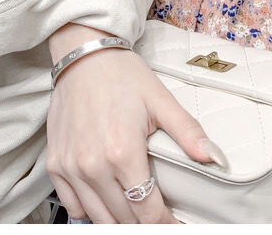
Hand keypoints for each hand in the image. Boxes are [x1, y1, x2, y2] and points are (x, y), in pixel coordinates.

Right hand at [46, 46, 226, 223]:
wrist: (84, 54)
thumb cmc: (123, 75)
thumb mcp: (161, 100)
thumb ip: (188, 133)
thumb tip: (216, 158)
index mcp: (122, 152)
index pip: (146, 210)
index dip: (164, 223)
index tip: (175, 224)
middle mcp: (93, 166)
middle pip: (123, 218)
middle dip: (145, 223)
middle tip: (160, 217)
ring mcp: (70, 168)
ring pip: (97, 218)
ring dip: (119, 221)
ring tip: (137, 214)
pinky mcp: (55, 165)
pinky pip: (72, 206)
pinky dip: (90, 212)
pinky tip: (107, 203)